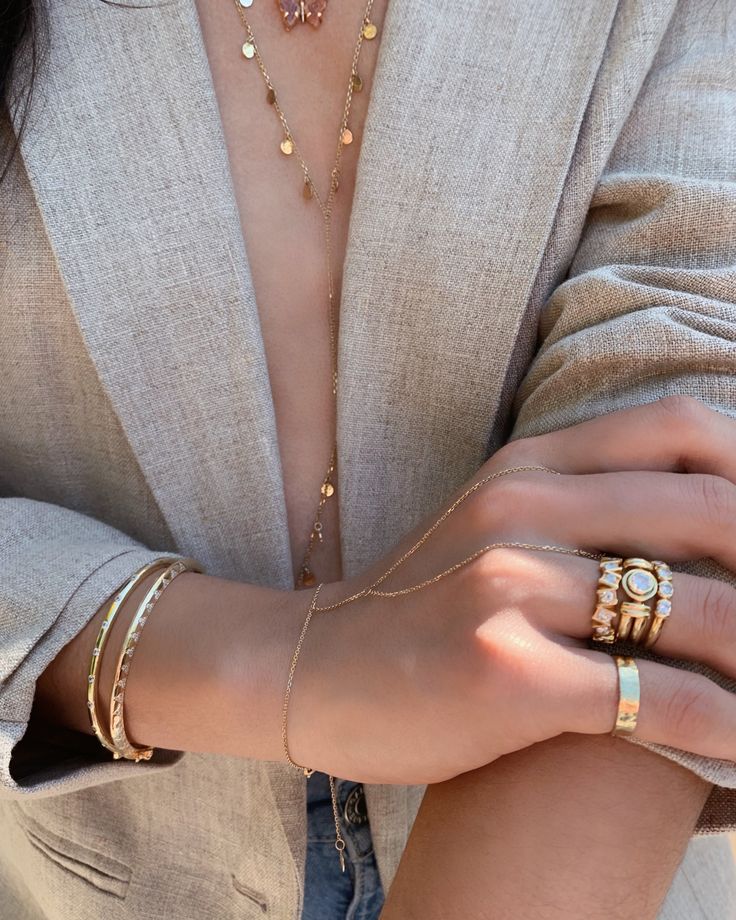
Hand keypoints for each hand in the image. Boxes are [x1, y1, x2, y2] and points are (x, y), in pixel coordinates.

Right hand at [287, 396, 735, 783]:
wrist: (313, 665)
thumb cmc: (417, 606)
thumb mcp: (492, 525)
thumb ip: (579, 509)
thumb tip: (701, 525)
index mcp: (526, 465)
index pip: (678, 429)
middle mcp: (520, 508)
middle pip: (711, 514)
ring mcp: (507, 585)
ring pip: (698, 613)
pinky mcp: (503, 669)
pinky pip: (655, 698)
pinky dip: (725, 729)